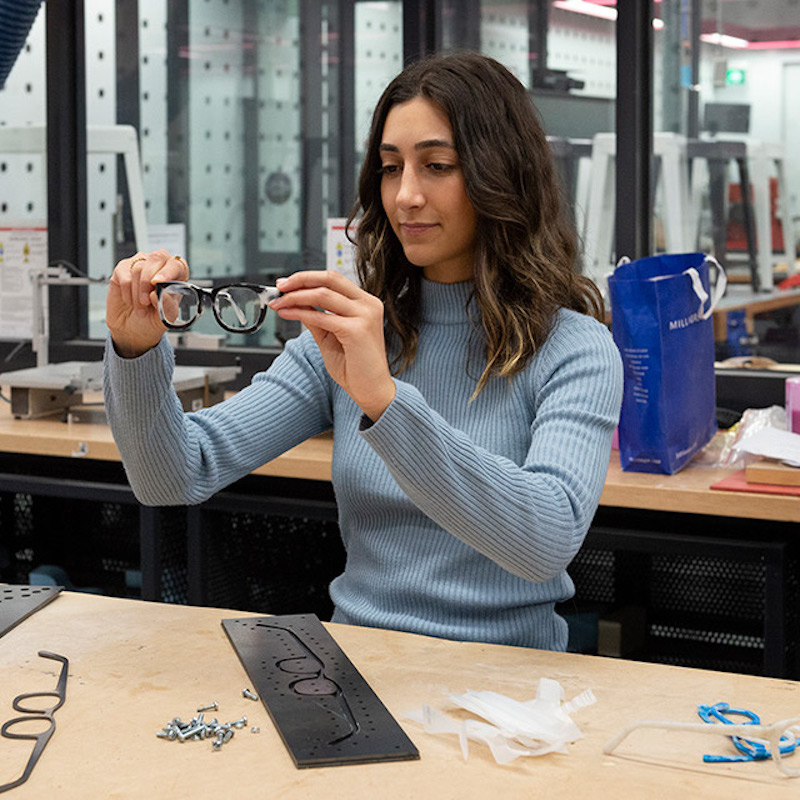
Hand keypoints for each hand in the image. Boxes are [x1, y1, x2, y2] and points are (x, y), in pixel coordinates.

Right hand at [106, 250, 188, 357]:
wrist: (132, 328)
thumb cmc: (153, 319)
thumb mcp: (165, 318)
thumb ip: (166, 306)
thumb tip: (156, 294)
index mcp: (177, 275)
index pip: (177, 264)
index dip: (168, 271)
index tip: (158, 283)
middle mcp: (160, 266)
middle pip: (156, 258)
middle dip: (149, 281)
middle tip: (146, 301)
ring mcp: (141, 264)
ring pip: (139, 268)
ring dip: (138, 293)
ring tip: (141, 308)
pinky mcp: (123, 269)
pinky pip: (124, 275)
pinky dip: (127, 292)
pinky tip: (130, 301)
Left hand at [268, 270, 395, 420]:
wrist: (371, 390)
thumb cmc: (355, 366)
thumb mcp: (330, 335)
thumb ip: (316, 316)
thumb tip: (295, 301)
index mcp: (365, 303)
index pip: (334, 279)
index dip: (308, 278)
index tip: (287, 284)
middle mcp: (368, 305)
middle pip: (329, 279)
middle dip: (300, 280)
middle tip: (280, 286)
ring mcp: (365, 316)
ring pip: (323, 294)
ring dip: (296, 296)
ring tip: (279, 303)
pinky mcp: (356, 330)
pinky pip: (321, 316)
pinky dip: (300, 313)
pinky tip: (287, 314)